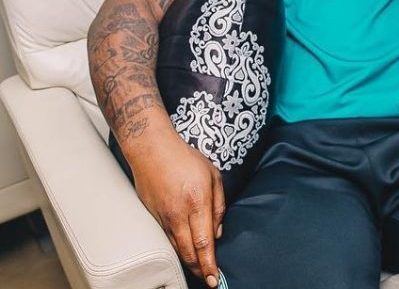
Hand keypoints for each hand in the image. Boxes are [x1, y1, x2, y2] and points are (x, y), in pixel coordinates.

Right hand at [129, 130, 224, 287]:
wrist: (151, 150)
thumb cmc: (186, 159)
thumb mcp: (213, 177)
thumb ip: (219, 206)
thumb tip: (217, 232)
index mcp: (197, 202)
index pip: (204, 242)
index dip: (209, 264)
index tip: (214, 278)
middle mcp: (178, 214)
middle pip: (188, 252)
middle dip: (199, 270)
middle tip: (208, 280)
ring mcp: (163, 217)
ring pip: (176, 248)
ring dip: (188, 262)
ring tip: (199, 271)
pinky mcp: (152, 216)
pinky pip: (166, 238)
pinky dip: (176, 249)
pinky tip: (184, 253)